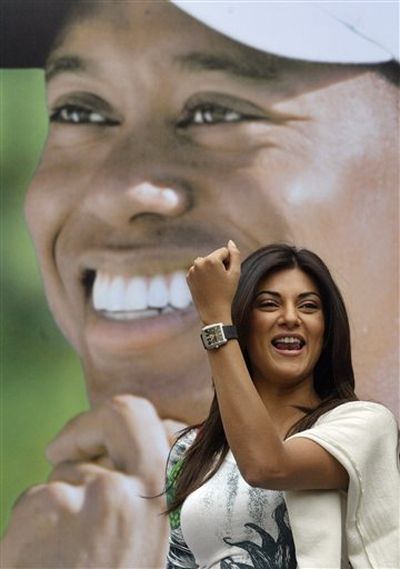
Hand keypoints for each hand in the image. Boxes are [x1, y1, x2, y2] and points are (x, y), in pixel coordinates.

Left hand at [1, 396, 184, 567]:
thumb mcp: (142, 543)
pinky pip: (35, 499)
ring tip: (62, 554)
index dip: (119, 418)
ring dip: (58, 500)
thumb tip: (131, 450)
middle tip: (57, 449)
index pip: (145, 419)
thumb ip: (140, 495)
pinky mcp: (44, 508)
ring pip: (66, 472)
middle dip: (86, 426)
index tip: (97, 441)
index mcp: (159, 500)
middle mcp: (129, 490)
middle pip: (116, 413)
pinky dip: (31, 525)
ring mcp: (87, 496)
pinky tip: (42, 561)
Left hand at [186, 240, 240, 323]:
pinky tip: (207, 286)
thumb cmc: (227, 292)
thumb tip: (231, 242)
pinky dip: (203, 275)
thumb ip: (235, 255)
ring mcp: (192, 270)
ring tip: (214, 284)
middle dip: (219, 265)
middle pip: (214, 256)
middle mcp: (198, 262)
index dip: (229, 263)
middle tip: (221, 281)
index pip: (224, 252)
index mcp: (210, 259)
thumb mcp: (236, 273)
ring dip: (211, 269)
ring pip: (206, 263)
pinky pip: (199, 270)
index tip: (228, 275)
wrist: (213, 311)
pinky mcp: (188, 277)